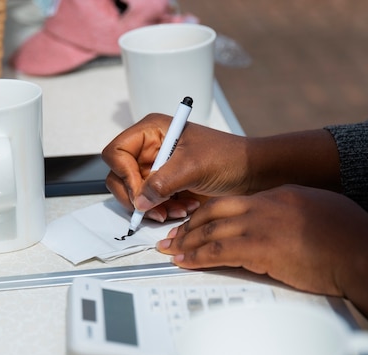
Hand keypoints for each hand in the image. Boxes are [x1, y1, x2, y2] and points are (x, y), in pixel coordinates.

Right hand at [102, 113, 248, 221]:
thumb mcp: (193, 166)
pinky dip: (163, 210)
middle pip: (120, 176)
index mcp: (152, 131)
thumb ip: (163, 182)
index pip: (117, 152)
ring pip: (134, 194)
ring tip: (177, 210)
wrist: (251, 173)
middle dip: (137, 197)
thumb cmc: (228, 157)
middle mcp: (149, 149)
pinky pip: (151, 203)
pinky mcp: (166, 186)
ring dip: (152, 207)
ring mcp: (156, 168)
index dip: (124, 174)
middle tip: (154, 209)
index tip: (141, 192)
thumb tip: (139, 201)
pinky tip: (184, 208)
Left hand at [157, 185, 367, 312]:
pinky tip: (185, 262)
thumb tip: (282, 224)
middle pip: (214, 211)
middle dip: (190, 225)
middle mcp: (264, 206)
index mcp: (278, 196)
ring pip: (211, 230)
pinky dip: (197, 256)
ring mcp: (261, 225)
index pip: (233, 202)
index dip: (209, 213)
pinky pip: (218, 251)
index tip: (196, 223)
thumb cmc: (350, 237)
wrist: (363, 253)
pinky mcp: (260, 249)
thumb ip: (295, 213)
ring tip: (171, 251)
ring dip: (187, 242)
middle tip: (173, 236)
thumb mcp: (320, 211)